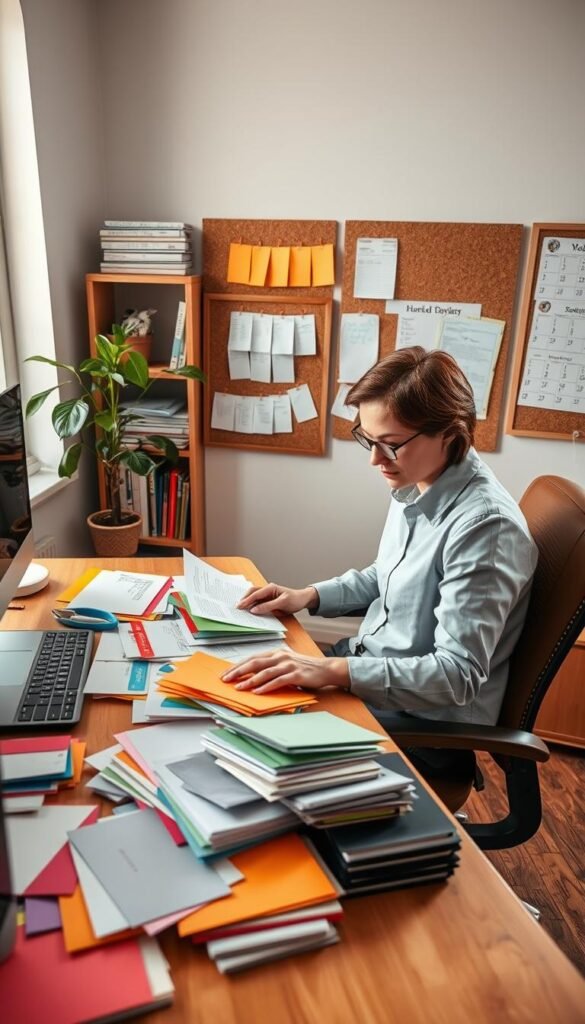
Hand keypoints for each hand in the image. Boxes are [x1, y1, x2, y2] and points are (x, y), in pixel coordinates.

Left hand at [222, 650, 349, 694]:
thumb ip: (271, 666)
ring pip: (264, 672)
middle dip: (238, 671)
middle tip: (225, 679)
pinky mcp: (295, 675)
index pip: (252, 658)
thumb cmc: (305, 668)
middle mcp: (280, 656)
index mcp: (276, 653)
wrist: (326, 669)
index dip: (238, 665)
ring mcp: (288, 665)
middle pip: (254, 663)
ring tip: (238, 688)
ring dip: (249, 680)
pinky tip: (257, 692)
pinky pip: (277, 681)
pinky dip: (266, 687)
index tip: (226, 673)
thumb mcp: (286, 663)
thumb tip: (252, 676)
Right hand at [236, 583, 318, 615]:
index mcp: (270, 588)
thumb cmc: (294, 599)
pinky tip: (247, 610)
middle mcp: (267, 590)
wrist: (302, 600)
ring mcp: (267, 595)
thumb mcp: (283, 603)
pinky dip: (251, 605)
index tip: (240, 607)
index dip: (247, 601)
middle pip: (252, 593)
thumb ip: (268, 606)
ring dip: (246, 602)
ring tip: (239, 608)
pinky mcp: (267, 600)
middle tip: (236, 607)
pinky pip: (257, 602)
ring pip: (253, 597)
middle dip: (244, 599)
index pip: (256, 594)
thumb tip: (254, 610)